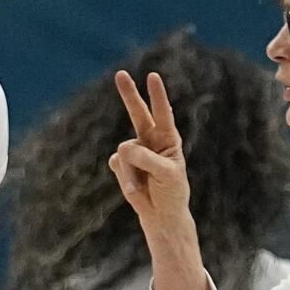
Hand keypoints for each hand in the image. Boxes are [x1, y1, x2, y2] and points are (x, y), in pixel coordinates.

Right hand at [109, 71, 189, 224]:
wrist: (161, 215)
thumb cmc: (172, 192)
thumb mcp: (166, 174)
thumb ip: (147, 158)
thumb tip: (122, 147)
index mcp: (168, 138)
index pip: (163, 113)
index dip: (157, 95)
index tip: (152, 76)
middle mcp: (150, 140)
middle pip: (137, 113)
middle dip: (129, 94)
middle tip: (120, 73)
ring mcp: (134, 152)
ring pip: (125, 152)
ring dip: (132, 172)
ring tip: (145, 187)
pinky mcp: (122, 165)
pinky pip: (117, 164)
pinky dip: (125, 179)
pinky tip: (135, 189)